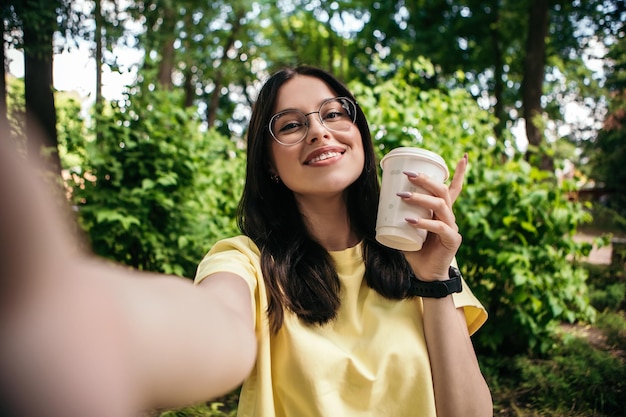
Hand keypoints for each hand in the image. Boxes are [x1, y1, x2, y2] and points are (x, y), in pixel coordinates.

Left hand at [399, 154, 467, 280]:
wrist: (425, 275)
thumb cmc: (415, 251)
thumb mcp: (405, 229)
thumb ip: (396, 217)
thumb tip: (376, 203)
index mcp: (442, 211)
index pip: (454, 188)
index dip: (459, 173)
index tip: (463, 156)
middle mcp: (449, 216)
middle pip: (443, 191)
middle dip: (426, 180)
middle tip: (408, 174)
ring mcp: (452, 227)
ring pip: (440, 205)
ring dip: (421, 198)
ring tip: (403, 195)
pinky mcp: (451, 240)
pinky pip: (439, 227)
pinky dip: (424, 222)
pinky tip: (411, 221)